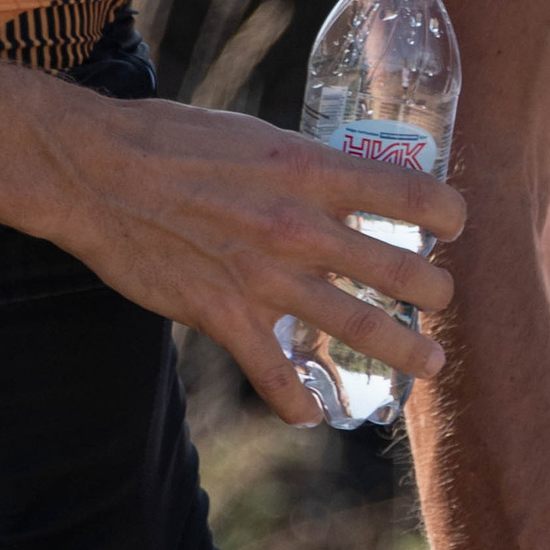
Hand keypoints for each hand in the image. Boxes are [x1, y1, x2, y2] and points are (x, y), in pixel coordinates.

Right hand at [47, 89, 464, 423]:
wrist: (95, 172)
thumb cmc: (171, 141)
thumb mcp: (255, 136)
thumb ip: (303, 167)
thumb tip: (342, 184)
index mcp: (309, 169)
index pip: (409, 192)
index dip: (447, 213)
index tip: (454, 226)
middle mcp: (298, 224)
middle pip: (397, 269)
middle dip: (433, 293)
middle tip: (442, 303)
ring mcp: (263, 276)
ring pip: (356, 326)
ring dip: (402, 349)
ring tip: (429, 364)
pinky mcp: (223, 314)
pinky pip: (275, 374)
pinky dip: (299, 401)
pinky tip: (313, 413)